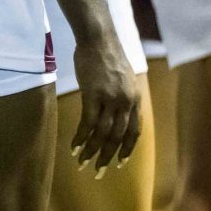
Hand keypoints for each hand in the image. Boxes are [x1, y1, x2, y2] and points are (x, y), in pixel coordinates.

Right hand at [68, 26, 142, 171]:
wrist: (99, 38)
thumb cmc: (108, 56)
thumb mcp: (124, 79)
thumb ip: (122, 97)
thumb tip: (116, 113)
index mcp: (135, 100)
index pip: (133, 132)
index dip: (126, 150)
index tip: (119, 164)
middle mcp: (126, 102)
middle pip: (117, 137)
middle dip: (107, 157)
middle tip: (98, 172)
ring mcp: (110, 99)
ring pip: (101, 133)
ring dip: (91, 151)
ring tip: (82, 162)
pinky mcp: (93, 95)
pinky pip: (88, 123)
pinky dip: (81, 137)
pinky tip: (74, 146)